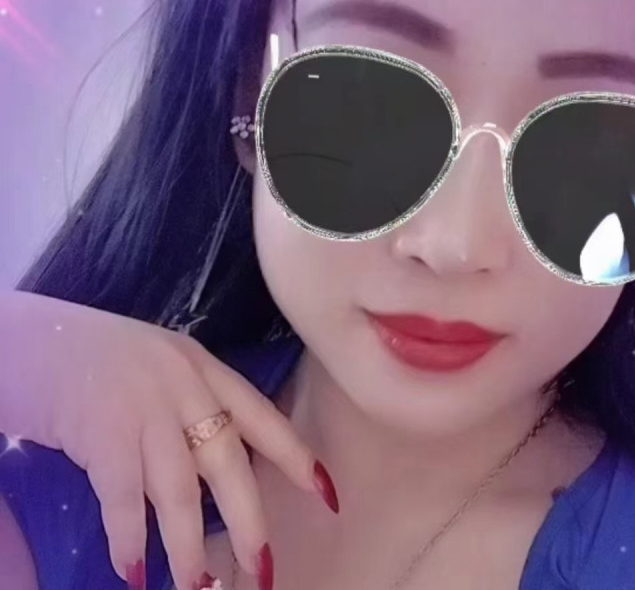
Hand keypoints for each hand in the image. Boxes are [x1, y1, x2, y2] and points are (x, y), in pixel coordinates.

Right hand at [0, 291, 338, 589]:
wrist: (39, 339)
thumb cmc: (104, 356)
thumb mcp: (164, 365)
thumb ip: (195, 403)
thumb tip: (220, 468)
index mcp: (204, 368)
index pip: (262, 416)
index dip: (296, 456)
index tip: (326, 494)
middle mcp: (184, 386)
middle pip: (228, 461)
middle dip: (249, 519)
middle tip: (264, 568)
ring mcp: (144, 408)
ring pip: (179, 488)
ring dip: (189, 545)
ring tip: (200, 587)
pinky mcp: (102, 432)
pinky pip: (122, 496)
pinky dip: (129, 538)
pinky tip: (134, 570)